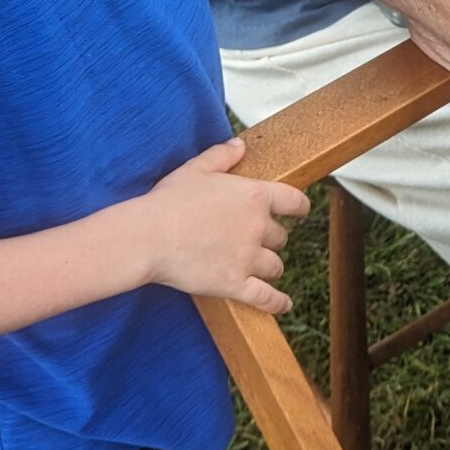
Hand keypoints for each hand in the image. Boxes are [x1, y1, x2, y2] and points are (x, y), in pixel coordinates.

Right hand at [140, 136, 310, 314]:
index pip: (294, 201)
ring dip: (269, 266)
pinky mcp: (235, 285)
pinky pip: (266, 298)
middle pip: (280, 237)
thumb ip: (222, 155)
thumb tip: (240, 144)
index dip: (300, 207)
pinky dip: (278, 303)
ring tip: (259, 266)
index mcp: (254, 196)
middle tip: (253, 239)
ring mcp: (248, 258)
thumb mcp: (196, 169)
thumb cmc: (169, 201)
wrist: (148, 236)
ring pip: (275, 266)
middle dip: (270, 238)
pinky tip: (285, 304)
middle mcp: (257, 227)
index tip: (300, 211)